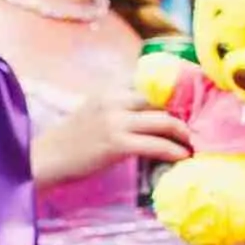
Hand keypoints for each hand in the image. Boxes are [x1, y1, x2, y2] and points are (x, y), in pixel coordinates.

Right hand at [30, 95, 191, 187]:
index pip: (152, 84)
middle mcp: (113, 100)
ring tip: (194, 144)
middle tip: (200, 127)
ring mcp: (115, 121)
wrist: (44, 160)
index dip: (176, 94)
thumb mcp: (95, 113)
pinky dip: (174, 151)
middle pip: (163, 101)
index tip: (193, 105)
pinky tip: (183, 158)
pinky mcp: (116, 144)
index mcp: (109, 90)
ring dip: (185, 134)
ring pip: (165, 121)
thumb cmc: (71, 141)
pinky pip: (157, 145)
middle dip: (186, 114)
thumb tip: (155, 113)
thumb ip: (121, 108)